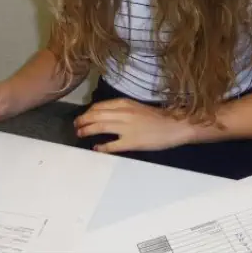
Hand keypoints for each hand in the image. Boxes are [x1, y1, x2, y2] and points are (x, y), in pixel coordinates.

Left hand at [74, 98, 192, 152]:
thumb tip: (104, 115)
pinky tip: (96, 148)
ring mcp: (127, 127)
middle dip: (83, 120)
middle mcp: (123, 113)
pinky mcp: (132, 142)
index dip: (88, 112)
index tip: (82, 116)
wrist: (175, 125)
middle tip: (76, 126)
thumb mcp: (137, 108)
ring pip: (100, 127)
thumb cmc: (158, 117)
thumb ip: (121, 110)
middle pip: (96, 115)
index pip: (99, 106)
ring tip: (80, 134)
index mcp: (125, 103)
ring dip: (87, 130)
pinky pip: (112, 145)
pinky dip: (101, 147)